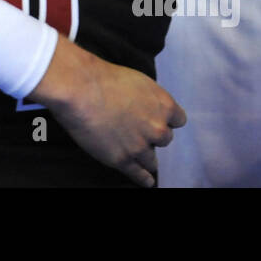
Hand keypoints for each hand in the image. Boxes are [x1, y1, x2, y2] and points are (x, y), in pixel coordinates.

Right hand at [33, 37, 185, 186]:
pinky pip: (139, 174)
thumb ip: (149, 98)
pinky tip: (147, 181)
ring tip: (139, 156)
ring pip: (152, 159)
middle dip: (153, 136)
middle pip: (165, 139)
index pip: (178, 120)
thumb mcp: (137, 81)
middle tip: (138, 131)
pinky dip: (144, 179)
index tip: (157, 120)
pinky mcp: (123, 160)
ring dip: (146, 156)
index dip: (166, 120)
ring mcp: (140, 146)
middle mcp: (157, 128)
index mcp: (164, 105)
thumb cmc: (104, 78)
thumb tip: (147, 107)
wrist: (81, 90)